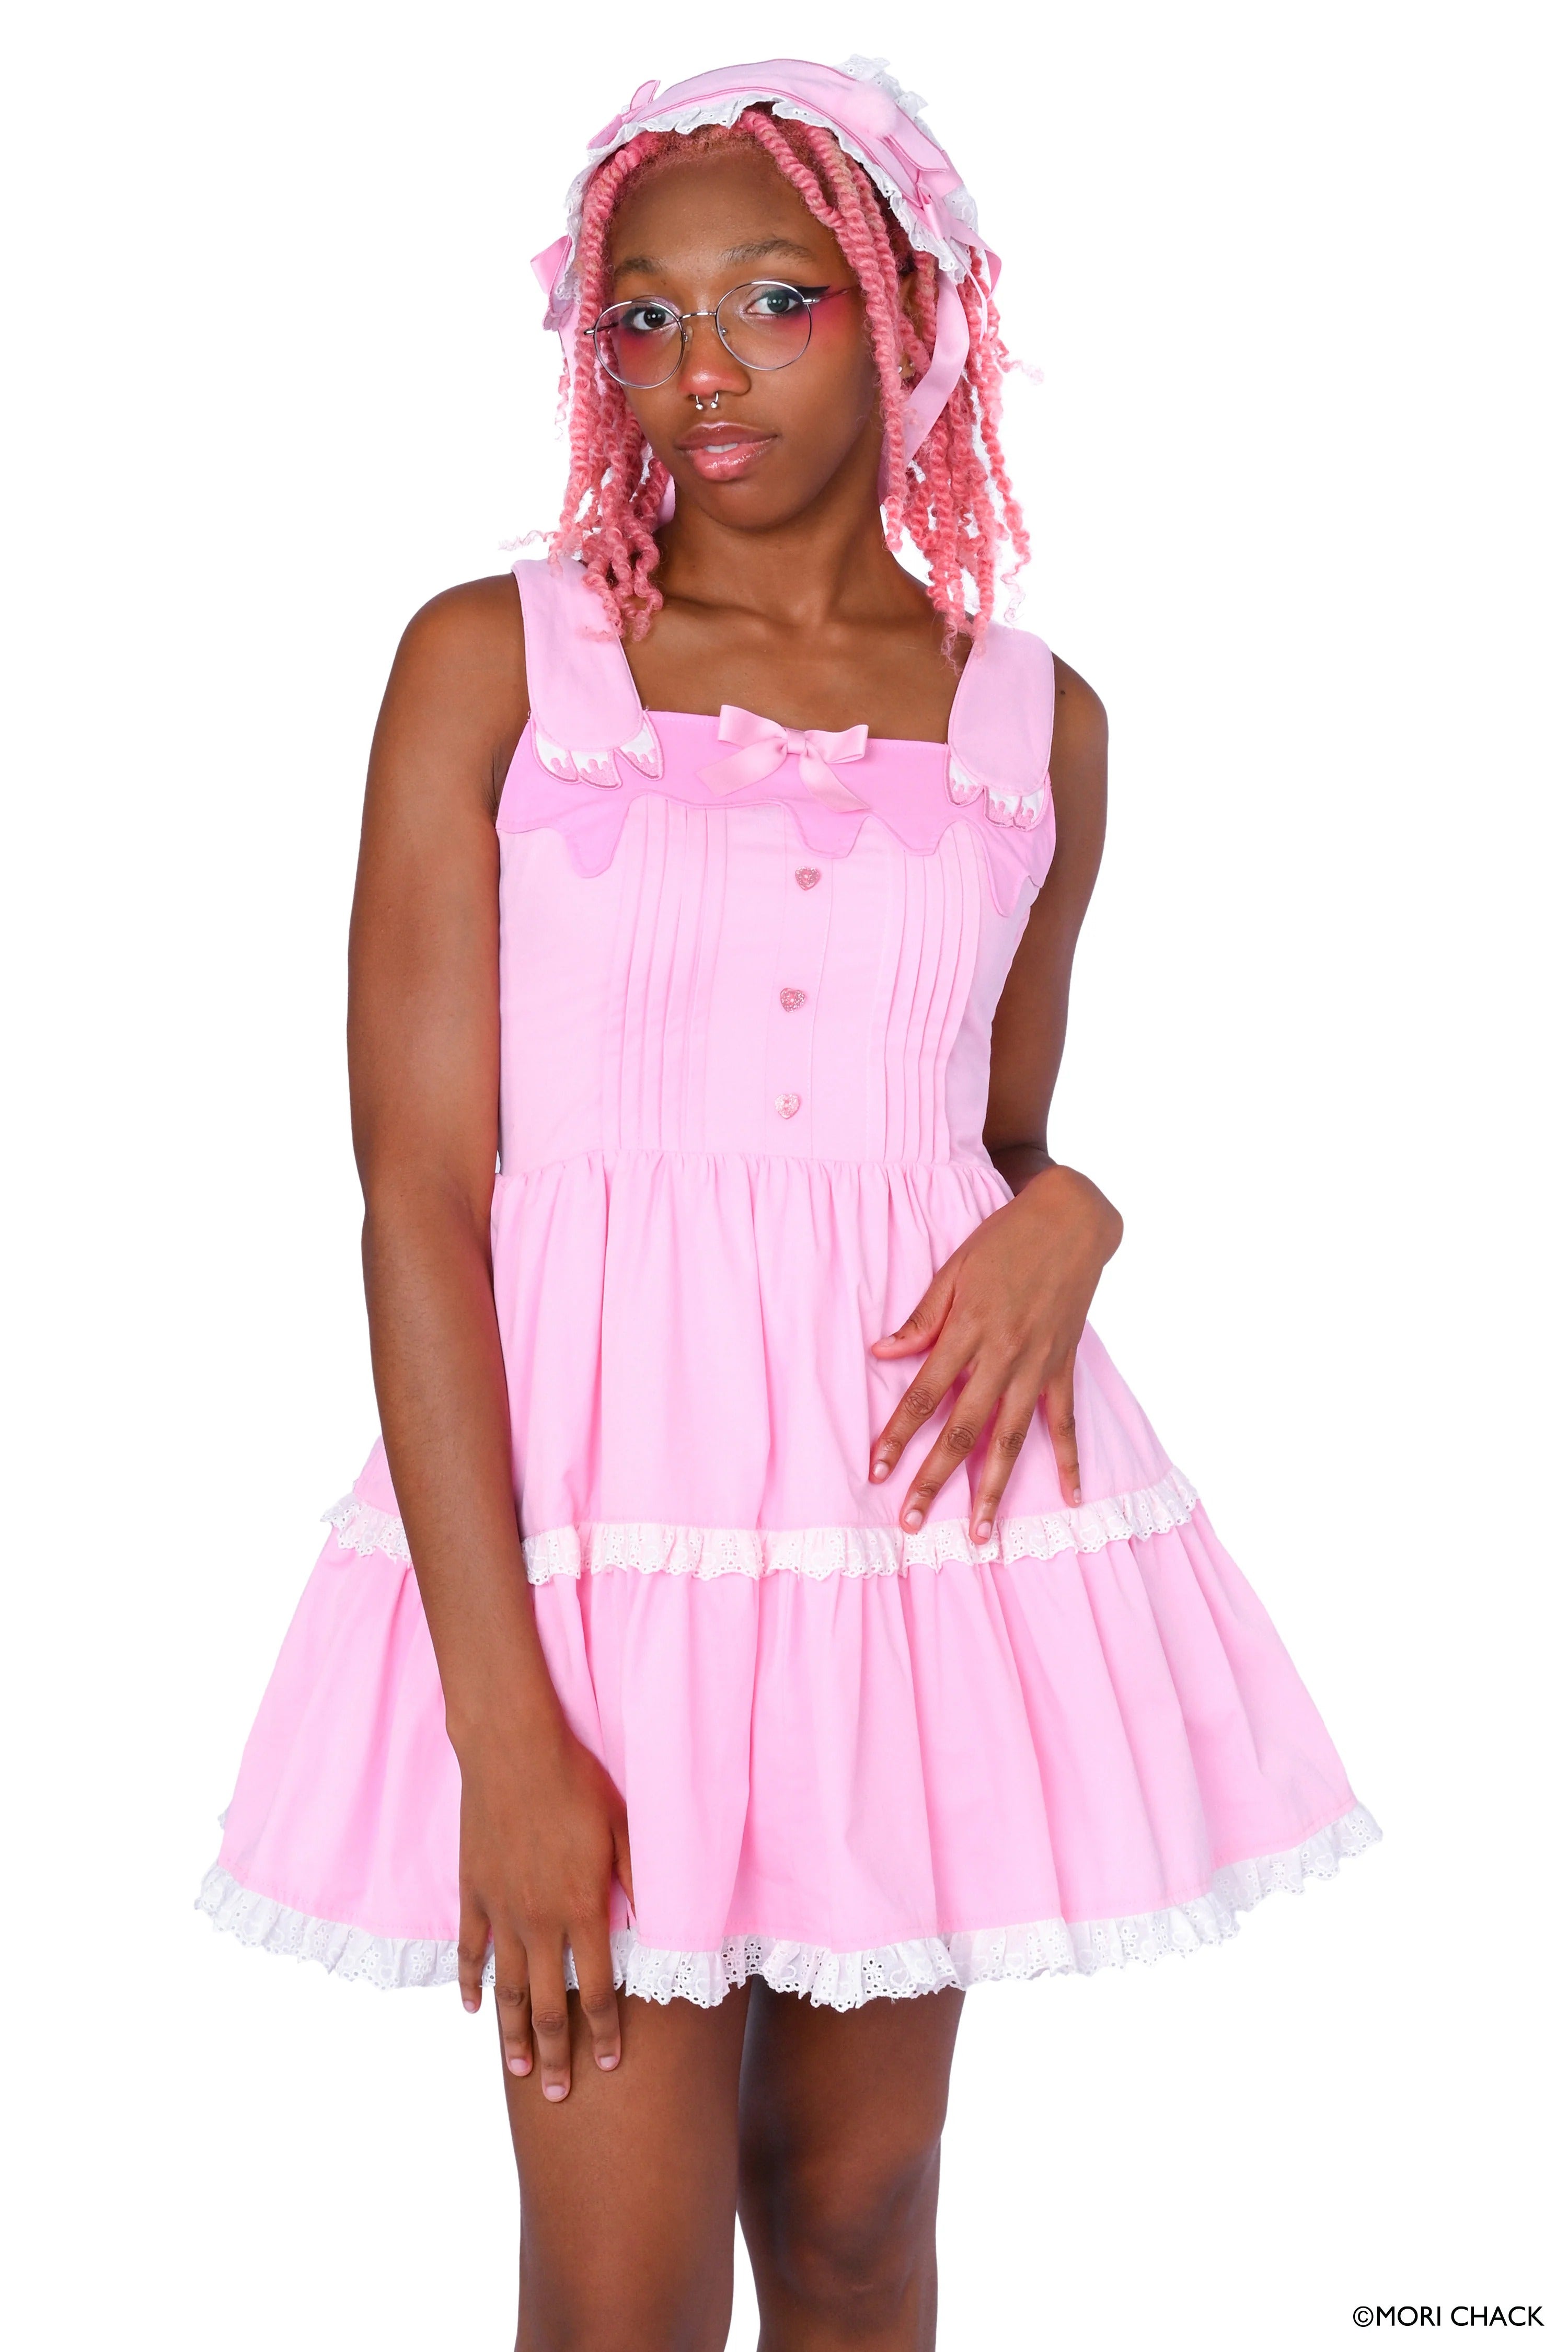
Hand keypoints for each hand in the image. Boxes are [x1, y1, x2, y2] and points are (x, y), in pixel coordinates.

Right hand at [455, 1718, 634, 2102]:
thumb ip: (641, 1883)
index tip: (611, 2066)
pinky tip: (473, 2010)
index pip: (599, 1990)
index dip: (606, 2032)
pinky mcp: (473, 1892)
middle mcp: (540, 1921)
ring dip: (512, 2035)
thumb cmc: (578, 1783)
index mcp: (583, 1909)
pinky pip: (469, 1951)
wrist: (513, 1749)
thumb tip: (663, 1928)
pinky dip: (469, 1983)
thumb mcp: (624, 1830)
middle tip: (557, 2095)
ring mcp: (502, 1910)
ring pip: (508, 1989)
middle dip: (556, 2055)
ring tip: (516, 2071)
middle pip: (550, 2005)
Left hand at [868, 1163, 1121, 1541]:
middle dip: (935, 1479)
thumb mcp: (954, 1268)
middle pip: (963, 1429)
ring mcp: (1038, 1365)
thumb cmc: (1005, 1239)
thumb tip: (881, 1353)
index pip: (924, 1393)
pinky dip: (1070, 1461)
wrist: (1071, 1219)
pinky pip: (1066, 1422)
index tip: (878, 1471)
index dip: (899, 1434)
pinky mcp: (1064, 1367)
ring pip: (1011, 1439)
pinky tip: (1071, 1498)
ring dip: (993, 1489)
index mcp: (968, 1329)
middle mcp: (1003, 1355)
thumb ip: (922, 1317)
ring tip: (981, 1535)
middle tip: (912, 1522)